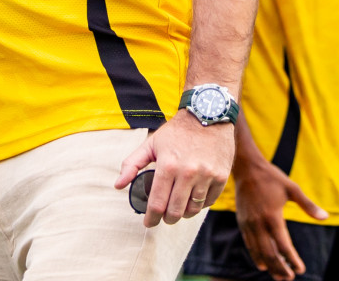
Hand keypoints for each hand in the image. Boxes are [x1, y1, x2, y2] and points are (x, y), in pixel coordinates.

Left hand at [114, 112, 232, 227]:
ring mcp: (206, 175)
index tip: (148, 222)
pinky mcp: (220, 177)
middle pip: (175, 211)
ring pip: (192, 210)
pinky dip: (199, 205)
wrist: (208, 116)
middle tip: (163, 217)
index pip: (157, 203)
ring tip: (177, 208)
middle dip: (166, 219)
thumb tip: (118, 185)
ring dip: (183, 213)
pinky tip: (192, 199)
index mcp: (168, 165)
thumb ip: (132, 164)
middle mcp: (188, 172)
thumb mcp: (151, 143)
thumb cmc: (176, 131)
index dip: (151, 218)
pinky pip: (208, 202)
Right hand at [229, 154, 328, 279]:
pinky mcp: (242, 222)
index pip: (283, 245)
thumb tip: (325, 217)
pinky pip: (249, 244)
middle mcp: (258, 223)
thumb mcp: (292, 188)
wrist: (246, 168)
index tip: (301, 270)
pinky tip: (262, 264)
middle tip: (289, 278)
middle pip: (269, 253)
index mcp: (272, 216)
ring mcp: (248, 224)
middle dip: (280, 268)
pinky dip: (256, 256)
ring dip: (269, 266)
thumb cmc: (271, 177)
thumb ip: (308, 205)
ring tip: (278, 276)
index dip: (292, 260)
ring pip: (258, 251)